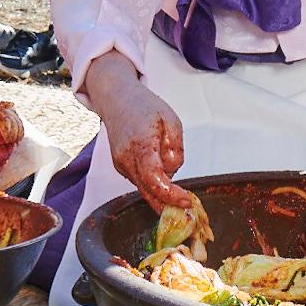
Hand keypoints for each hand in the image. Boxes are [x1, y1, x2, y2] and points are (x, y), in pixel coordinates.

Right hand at [85, 53, 194, 212]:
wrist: (117, 100)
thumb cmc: (144, 107)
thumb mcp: (171, 120)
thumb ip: (175, 148)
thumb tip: (172, 171)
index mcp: (141, 143)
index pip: (153, 178)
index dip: (170, 194)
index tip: (186, 201)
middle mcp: (126, 157)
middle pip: (148, 191)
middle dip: (169, 201)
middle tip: (188, 205)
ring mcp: (121, 164)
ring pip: (145, 188)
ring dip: (162, 189)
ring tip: (174, 176)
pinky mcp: (120, 167)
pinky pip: (141, 181)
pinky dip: (153, 182)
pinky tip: (160, 169)